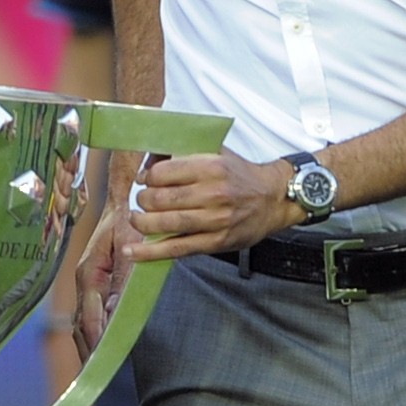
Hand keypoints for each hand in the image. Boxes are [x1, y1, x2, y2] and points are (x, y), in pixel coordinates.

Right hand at [75, 201, 141, 355]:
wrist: (125, 199)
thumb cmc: (129, 220)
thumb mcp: (130, 247)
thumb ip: (124, 280)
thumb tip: (116, 312)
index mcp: (89, 274)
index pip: (88, 318)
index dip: (94, 343)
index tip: (100, 363)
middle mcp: (84, 280)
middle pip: (80, 325)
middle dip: (87, 350)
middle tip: (94, 377)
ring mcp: (87, 281)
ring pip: (82, 320)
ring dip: (88, 343)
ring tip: (95, 368)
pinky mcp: (94, 280)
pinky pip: (90, 311)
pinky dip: (93, 330)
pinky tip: (100, 343)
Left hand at [130, 151, 295, 259]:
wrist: (273, 198)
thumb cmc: (240, 175)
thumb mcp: (216, 153)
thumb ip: (184, 154)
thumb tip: (148, 161)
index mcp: (211, 167)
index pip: (163, 173)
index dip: (147, 178)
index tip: (144, 180)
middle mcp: (213, 193)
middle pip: (160, 199)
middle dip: (143, 200)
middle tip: (142, 201)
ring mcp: (215, 220)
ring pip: (165, 223)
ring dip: (142, 223)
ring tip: (136, 219)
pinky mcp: (215, 241)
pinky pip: (176, 248)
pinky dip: (150, 252)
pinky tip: (131, 252)